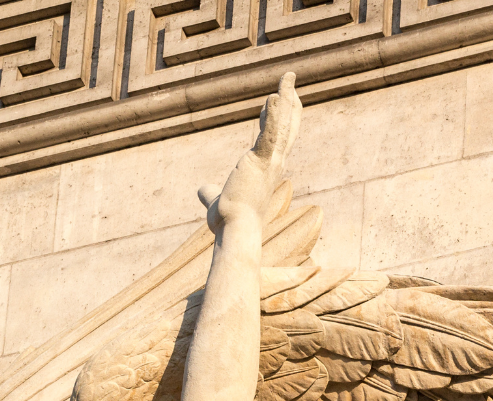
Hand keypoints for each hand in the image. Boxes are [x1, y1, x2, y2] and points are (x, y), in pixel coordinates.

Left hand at [198, 73, 300, 231]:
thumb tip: (202, 190)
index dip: (276, 117)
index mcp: (267, 170)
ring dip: (286, 99)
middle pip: (287, 126)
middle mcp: (275, 163)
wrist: (233, 229)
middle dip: (290, 100)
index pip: (276, 138)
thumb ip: (210, 193)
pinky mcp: (261, 161)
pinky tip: (274, 96)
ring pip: (283, 124)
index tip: (273, 99)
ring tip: (288, 77)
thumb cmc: (229, 221)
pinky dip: (274, 115)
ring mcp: (270, 161)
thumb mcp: (218, 201)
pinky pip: (270, 133)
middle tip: (290, 79)